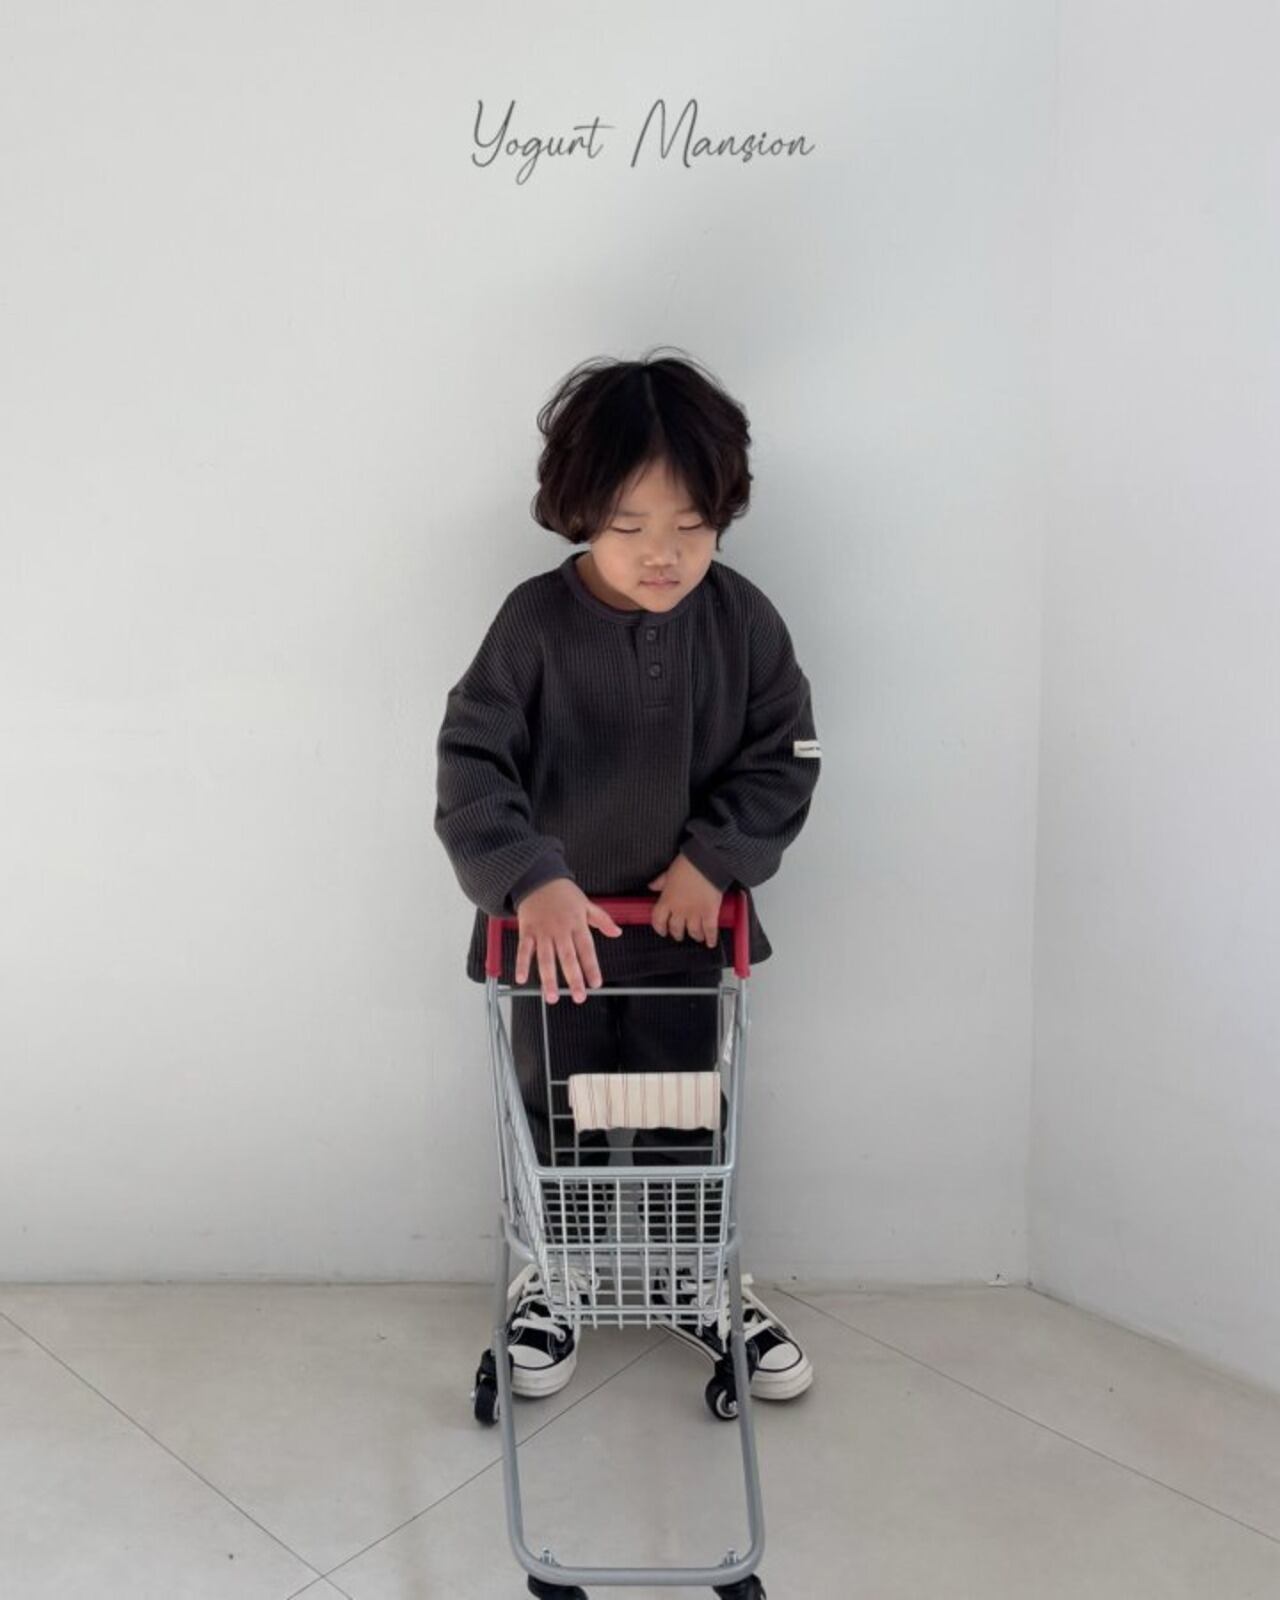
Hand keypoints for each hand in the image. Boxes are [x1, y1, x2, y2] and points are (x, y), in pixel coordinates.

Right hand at [514, 878, 622, 1003]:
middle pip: (567, 957)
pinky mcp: (527, 930)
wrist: (538, 878)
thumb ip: (602, 920)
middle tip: (578, 996)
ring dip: (548, 979)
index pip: (586, 949)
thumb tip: (617, 933)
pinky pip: (524, 949)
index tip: (596, 983)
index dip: (591, 967)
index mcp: (576, 924)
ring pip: (545, 958)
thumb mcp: (586, 903)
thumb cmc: (563, 892)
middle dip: (573, 979)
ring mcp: (542, 931)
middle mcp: (560, 930)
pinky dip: (521, 964)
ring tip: (552, 996)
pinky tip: (522, 979)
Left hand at [647, 854, 723, 947]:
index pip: (658, 920)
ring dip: (695, 936)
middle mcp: (679, 910)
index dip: (659, 928)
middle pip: (676, 929)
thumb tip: (652, 886)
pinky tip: (710, 943)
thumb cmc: (687, 864)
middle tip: (680, 935)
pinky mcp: (710, 913)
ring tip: (697, 937)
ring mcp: (695, 913)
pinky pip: (709, 930)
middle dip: (677, 934)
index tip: (662, 931)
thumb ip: (660, 882)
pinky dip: (710, 938)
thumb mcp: (669, 872)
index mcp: (667, 900)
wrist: (706, 862)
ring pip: (693, 932)